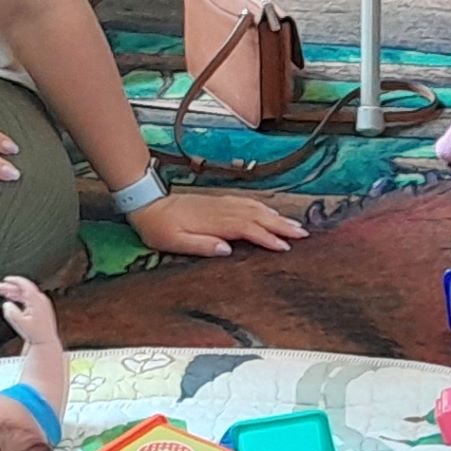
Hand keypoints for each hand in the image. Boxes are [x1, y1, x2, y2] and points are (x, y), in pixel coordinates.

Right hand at [0, 274, 60, 356]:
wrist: (45, 341)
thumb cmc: (36, 334)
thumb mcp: (21, 324)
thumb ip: (11, 313)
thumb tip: (6, 304)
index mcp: (37, 300)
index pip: (25, 284)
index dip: (14, 280)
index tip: (5, 279)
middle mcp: (40, 299)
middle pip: (22, 288)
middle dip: (8, 287)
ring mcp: (41, 303)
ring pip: (24, 293)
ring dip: (12, 291)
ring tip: (1, 292)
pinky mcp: (40, 307)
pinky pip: (27, 298)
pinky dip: (18, 297)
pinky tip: (10, 298)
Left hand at [128, 187, 306, 258]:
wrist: (147, 203)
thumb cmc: (159, 228)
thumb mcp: (174, 242)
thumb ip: (201, 245)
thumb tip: (227, 249)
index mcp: (213, 222)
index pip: (246, 229)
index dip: (267, 237)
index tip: (284, 247)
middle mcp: (221, 210)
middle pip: (257, 216)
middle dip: (281, 225)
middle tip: (303, 234)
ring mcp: (221, 203)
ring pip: (255, 208)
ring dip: (277, 216)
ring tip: (296, 226)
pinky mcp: (219, 201)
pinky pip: (247, 203)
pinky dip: (264, 208)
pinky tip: (272, 213)